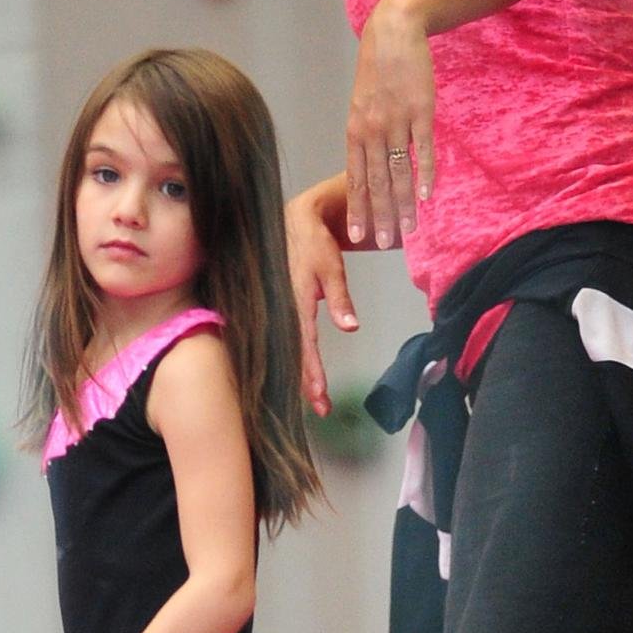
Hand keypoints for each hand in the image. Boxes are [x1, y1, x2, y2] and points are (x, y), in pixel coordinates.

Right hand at [286, 183, 359, 415]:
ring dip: (303, 376)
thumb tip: (351, 328)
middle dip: (307, 383)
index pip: (304, 344)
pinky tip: (304, 378)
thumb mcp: (331, 267)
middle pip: (294, 356)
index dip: (311, 371)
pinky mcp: (282, 312)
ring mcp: (281, 313)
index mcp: (295, 303)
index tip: (320, 394)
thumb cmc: (315, 243)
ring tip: (317, 400)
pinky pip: (288, 342)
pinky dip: (297, 361)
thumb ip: (340, 298)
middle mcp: (284, 312)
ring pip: (290, 352)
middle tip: (322, 409)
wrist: (294, 222)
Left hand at [345, 0, 435, 249]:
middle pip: (376, 184)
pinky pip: (423, 149)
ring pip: (399, 172)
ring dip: (403, 204)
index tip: (357, 237)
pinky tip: (425, 196)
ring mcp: (396, 122)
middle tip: (382, 244)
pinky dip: (425, 173)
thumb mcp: (360, 109)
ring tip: (408, 229)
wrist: (392, 33)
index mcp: (355, 135)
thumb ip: (364, 141)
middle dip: (379, 217)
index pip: (356, 181)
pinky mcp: (421, 110)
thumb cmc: (377, 74)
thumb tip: (368, 174)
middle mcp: (372, 132)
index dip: (357, 211)